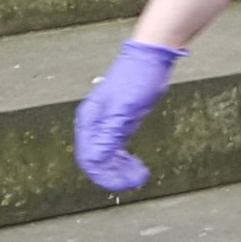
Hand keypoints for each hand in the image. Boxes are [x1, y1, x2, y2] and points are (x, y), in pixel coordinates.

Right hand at [73, 39, 184, 192]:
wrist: (151, 57)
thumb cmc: (138, 78)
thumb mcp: (125, 110)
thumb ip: (110, 134)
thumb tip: (96, 161)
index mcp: (90, 121)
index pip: (89, 159)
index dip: (105, 176)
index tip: (126, 184)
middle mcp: (93, 124)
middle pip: (95, 161)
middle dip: (114, 175)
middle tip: (137, 181)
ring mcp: (105, 124)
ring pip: (105, 157)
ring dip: (119, 170)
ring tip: (139, 175)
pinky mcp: (118, 123)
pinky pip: (114, 149)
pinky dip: (123, 160)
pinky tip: (135, 165)